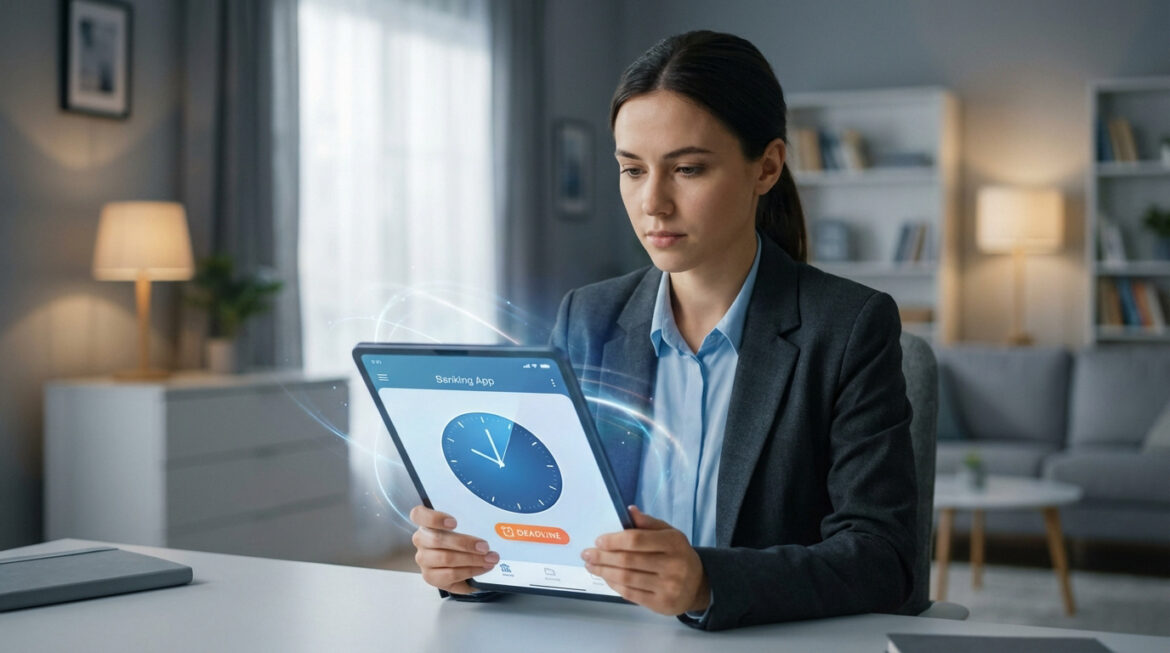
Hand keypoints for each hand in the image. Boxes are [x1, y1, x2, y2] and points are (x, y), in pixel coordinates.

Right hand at [409, 505, 497, 594]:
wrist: (453, 564)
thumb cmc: (458, 541)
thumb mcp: (462, 528)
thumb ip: (469, 523)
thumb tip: (491, 525)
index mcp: (426, 523)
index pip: (419, 515)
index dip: (434, 518)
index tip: (454, 522)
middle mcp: (421, 540)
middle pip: (437, 540)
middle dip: (465, 544)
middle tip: (485, 546)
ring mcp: (423, 560)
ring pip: (445, 559)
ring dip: (471, 560)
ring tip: (489, 559)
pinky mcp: (430, 577)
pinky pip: (450, 575)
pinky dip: (469, 572)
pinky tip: (482, 568)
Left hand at [581, 506, 709, 615]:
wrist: (698, 585)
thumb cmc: (678, 554)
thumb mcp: (669, 533)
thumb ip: (648, 523)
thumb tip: (629, 511)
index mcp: (673, 543)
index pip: (637, 540)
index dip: (614, 540)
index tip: (599, 540)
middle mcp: (673, 565)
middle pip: (628, 560)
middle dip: (603, 557)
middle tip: (587, 554)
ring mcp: (668, 586)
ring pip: (627, 578)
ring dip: (604, 571)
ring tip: (591, 566)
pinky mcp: (661, 604)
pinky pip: (630, 594)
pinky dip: (614, 584)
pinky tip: (606, 577)